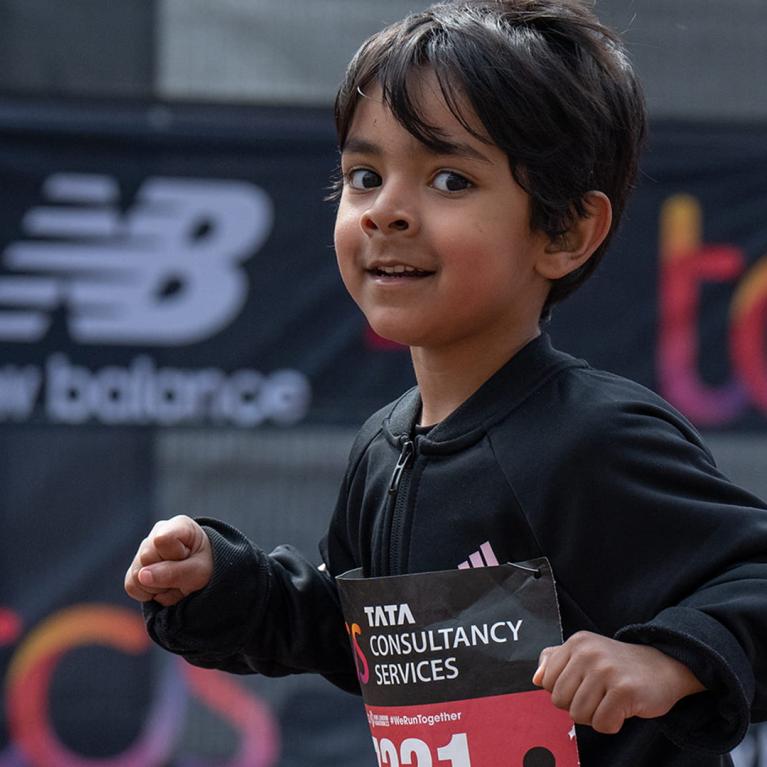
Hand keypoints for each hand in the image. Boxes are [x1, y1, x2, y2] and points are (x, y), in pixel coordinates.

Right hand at [124, 515, 212, 606]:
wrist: (203, 575)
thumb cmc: (205, 566)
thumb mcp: (199, 571)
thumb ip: (174, 573)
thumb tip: (141, 576)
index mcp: (178, 525)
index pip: (162, 540)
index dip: (174, 555)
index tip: (187, 557)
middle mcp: (156, 533)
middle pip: (146, 558)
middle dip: (166, 575)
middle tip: (184, 574)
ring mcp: (143, 550)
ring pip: (137, 575)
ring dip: (159, 587)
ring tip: (175, 581)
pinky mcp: (134, 568)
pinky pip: (132, 586)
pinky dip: (150, 593)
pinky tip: (164, 586)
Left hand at [532, 631, 704, 734]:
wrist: (664, 666)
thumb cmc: (619, 665)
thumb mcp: (585, 653)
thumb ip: (555, 661)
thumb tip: (536, 678)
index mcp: (576, 643)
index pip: (545, 682)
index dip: (563, 692)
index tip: (583, 686)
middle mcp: (588, 653)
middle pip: (559, 701)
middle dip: (578, 706)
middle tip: (599, 696)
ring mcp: (606, 671)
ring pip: (578, 715)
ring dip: (595, 717)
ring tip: (610, 702)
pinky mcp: (624, 691)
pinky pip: (602, 724)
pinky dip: (612, 724)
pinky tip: (623, 709)